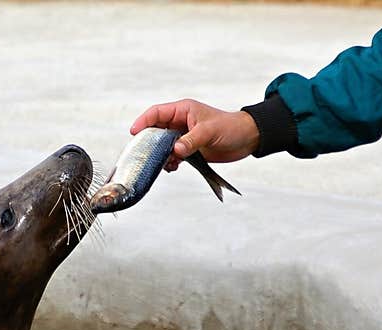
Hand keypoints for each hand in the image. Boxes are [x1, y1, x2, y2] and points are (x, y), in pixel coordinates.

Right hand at [130, 99, 259, 170]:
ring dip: (160, 156)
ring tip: (165, 163)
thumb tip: (175, 151)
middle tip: (147, 154)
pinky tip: (174, 167)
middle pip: (155, 131)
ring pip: (162, 146)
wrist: (247, 139)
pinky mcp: (188, 149)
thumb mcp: (209, 132)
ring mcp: (183, 136)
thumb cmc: (231, 128)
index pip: (156, 113)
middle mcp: (180, 122)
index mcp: (183, 111)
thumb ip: (190, 141)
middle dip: (150, 143)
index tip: (134, 133)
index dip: (143, 122)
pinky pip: (171, 156)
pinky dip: (170, 163)